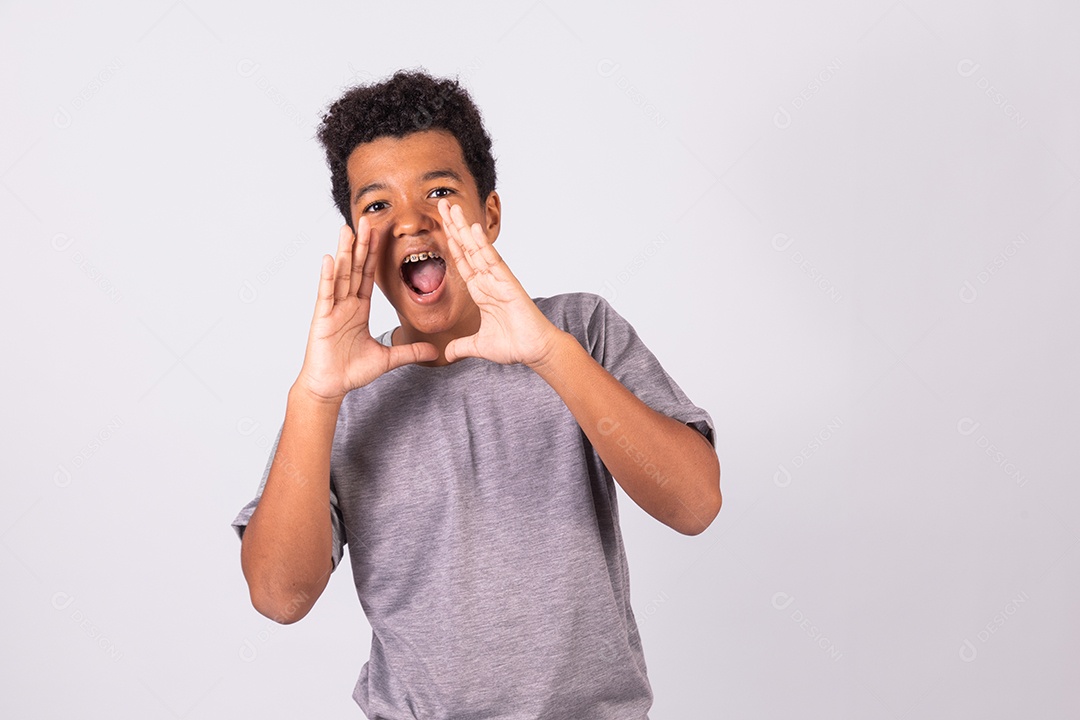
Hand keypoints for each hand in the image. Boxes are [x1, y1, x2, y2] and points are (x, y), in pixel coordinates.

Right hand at [294, 217, 437, 401]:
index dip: (374, 255)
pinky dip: (328, 276)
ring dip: (344, 252)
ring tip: (347, 229)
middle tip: (366, 219)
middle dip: (361, 244)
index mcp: (359, 308)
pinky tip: (330, 258)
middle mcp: (346, 304)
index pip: (369, 275)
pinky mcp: (322, 319)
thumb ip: (410, 351)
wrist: (330, 386)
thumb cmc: (352, 371)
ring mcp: (333, 309)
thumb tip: (435, 350)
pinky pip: (326, 294)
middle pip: (355, 268)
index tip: (380, 234)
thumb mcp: (388, 359)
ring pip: (340, 275)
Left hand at [437, 199, 562, 365]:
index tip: (440, 225)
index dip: (450, 243)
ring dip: (463, 227)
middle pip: (466, 247)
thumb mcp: (478, 346)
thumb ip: (462, 346)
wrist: (534, 351)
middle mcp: (488, 280)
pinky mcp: (508, 282)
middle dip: (453, 226)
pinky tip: (471, 228)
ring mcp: (497, 279)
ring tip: (451, 207)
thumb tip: (447, 354)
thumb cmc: (514, 345)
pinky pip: (492, 260)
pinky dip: (482, 244)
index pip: (462, 261)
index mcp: (480, 291)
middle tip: (441, 203)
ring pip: (476, 248)